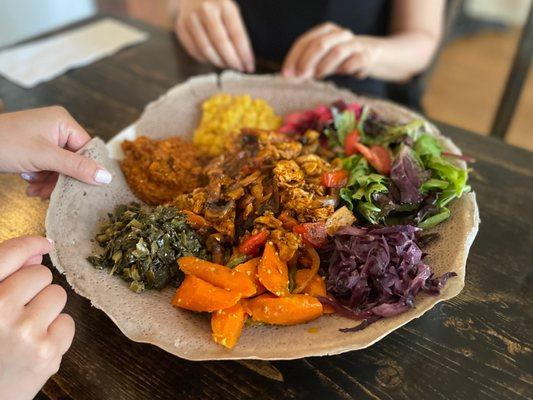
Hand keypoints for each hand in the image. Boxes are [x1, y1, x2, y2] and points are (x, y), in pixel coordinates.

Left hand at [0, 106, 111, 198]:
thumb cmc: (4, 143)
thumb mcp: (44, 157)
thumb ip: (77, 167)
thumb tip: (107, 176)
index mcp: (63, 122)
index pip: (87, 149)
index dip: (86, 169)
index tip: (83, 188)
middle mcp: (57, 127)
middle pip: (74, 160)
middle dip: (62, 179)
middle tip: (51, 193)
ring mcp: (45, 138)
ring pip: (60, 167)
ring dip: (49, 182)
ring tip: (36, 191)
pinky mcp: (34, 148)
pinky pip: (47, 166)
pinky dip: (40, 178)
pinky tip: (30, 185)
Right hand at [0, 236, 74, 399]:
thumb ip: (4, 279)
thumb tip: (38, 252)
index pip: (7, 255)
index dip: (29, 243)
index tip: (43, 243)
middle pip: (41, 275)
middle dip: (35, 289)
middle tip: (18, 311)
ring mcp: (24, 332)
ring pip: (58, 296)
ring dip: (47, 310)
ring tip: (25, 330)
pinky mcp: (46, 352)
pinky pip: (67, 322)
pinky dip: (56, 332)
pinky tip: (36, 346)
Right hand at [175, 0, 253, 71]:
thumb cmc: (217, 6)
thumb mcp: (231, 11)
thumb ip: (236, 32)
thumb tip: (243, 60)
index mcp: (224, 5)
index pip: (237, 35)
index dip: (244, 54)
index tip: (249, 67)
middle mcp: (206, 10)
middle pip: (221, 43)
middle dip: (232, 61)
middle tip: (238, 69)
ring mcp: (191, 18)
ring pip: (206, 49)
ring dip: (218, 62)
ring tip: (227, 65)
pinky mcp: (181, 26)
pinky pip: (193, 50)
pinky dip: (204, 59)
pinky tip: (212, 60)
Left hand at [282, 22, 382, 79]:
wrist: (368, 56)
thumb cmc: (338, 59)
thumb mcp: (321, 59)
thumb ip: (306, 65)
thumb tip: (289, 77)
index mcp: (326, 30)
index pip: (305, 41)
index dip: (293, 58)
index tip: (286, 74)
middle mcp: (340, 34)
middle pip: (320, 44)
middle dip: (307, 61)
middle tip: (299, 76)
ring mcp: (354, 44)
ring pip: (337, 52)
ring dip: (324, 66)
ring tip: (318, 76)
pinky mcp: (365, 56)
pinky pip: (352, 63)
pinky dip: (344, 70)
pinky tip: (341, 74)